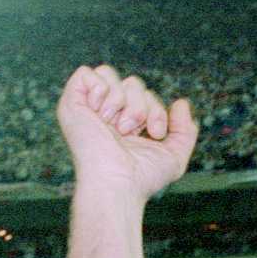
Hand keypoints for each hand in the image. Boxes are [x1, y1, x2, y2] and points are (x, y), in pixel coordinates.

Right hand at [56, 64, 197, 200]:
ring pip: (109, 73)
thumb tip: (181, 103)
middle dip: (140, 105)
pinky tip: (100, 114)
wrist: (118, 184)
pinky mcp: (71, 104)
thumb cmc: (142, 177)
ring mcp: (87, 109)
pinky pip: (86, 73)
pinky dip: (100, 89)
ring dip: (121, 100)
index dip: (156, 110)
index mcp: (126, 123)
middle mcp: (106, 114)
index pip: (146, 95)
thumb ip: (185, 130)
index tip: (155, 134)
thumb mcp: (174, 156)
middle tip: (131, 132)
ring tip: (115, 126)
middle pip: (131, 82)